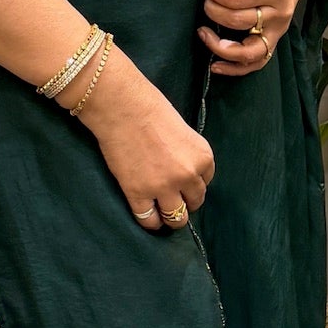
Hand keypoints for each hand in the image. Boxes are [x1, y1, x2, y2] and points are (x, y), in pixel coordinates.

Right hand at [70, 44, 214, 229]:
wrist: (121, 106)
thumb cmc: (150, 108)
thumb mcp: (183, 131)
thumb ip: (188, 154)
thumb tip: (184, 174)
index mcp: (203, 157)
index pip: (206, 181)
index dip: (193, 181)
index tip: (182, 178)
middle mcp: (188, 175)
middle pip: (194, 202)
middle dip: (185, 200)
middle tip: (172, 196)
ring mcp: (163, 187)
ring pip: (176, 219)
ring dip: (170, 216)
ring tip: (162, 212)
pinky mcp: (138, 193)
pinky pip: (149, 220)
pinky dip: (150, 221)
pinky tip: (147, 214)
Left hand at [198, 0, 321, 76]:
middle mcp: (280, 13)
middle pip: (238, 21)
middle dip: (213, 9)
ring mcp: (279, 29)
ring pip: (249, 52)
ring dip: (221, 48)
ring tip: (202, 34)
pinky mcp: (275, 36)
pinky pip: (258, 61)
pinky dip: (236, 68)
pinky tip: (216, 66)